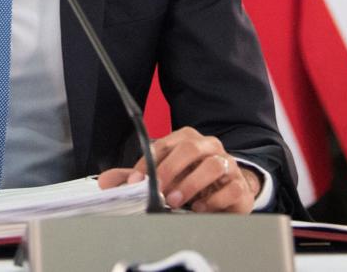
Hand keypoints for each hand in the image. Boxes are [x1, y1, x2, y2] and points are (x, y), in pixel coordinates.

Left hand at [97, 127, 259, 212]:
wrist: (228, 192)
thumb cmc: (191, 180)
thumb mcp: (163, 177)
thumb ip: (135, 178)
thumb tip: (105, 183)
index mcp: (187, 140)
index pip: (164, 144)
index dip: (148, 163)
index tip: (136, 183)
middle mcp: (209, 147)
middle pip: (191, 148)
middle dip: (171, 169)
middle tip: (159, 190)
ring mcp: (228, 164)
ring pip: (214, 165)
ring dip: (192, 183)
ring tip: (177, 201)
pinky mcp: (241, 186)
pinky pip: (232, 188)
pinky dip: (214, 199)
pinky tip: (200, 208)